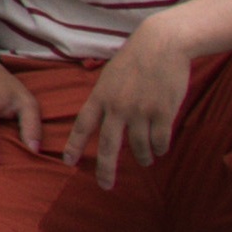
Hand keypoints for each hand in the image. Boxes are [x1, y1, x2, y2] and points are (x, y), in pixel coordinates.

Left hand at [68, 31, 194, 186]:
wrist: (162, 45)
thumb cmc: (135, 59)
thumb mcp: (109, 76)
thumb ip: (104, 98)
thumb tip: (101, 119)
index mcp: (100, 96)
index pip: (83, 126)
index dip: (74, 146)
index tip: (68, 162)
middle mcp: (118, 107)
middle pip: (108, 146)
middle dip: (106, 169)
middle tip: (105, 186)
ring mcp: (141, 111)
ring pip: (139, 147)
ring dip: (142, 157)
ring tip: (145, 160)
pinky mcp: (163, 113)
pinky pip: (160, 140)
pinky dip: (160, 148)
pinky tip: (160, 149)